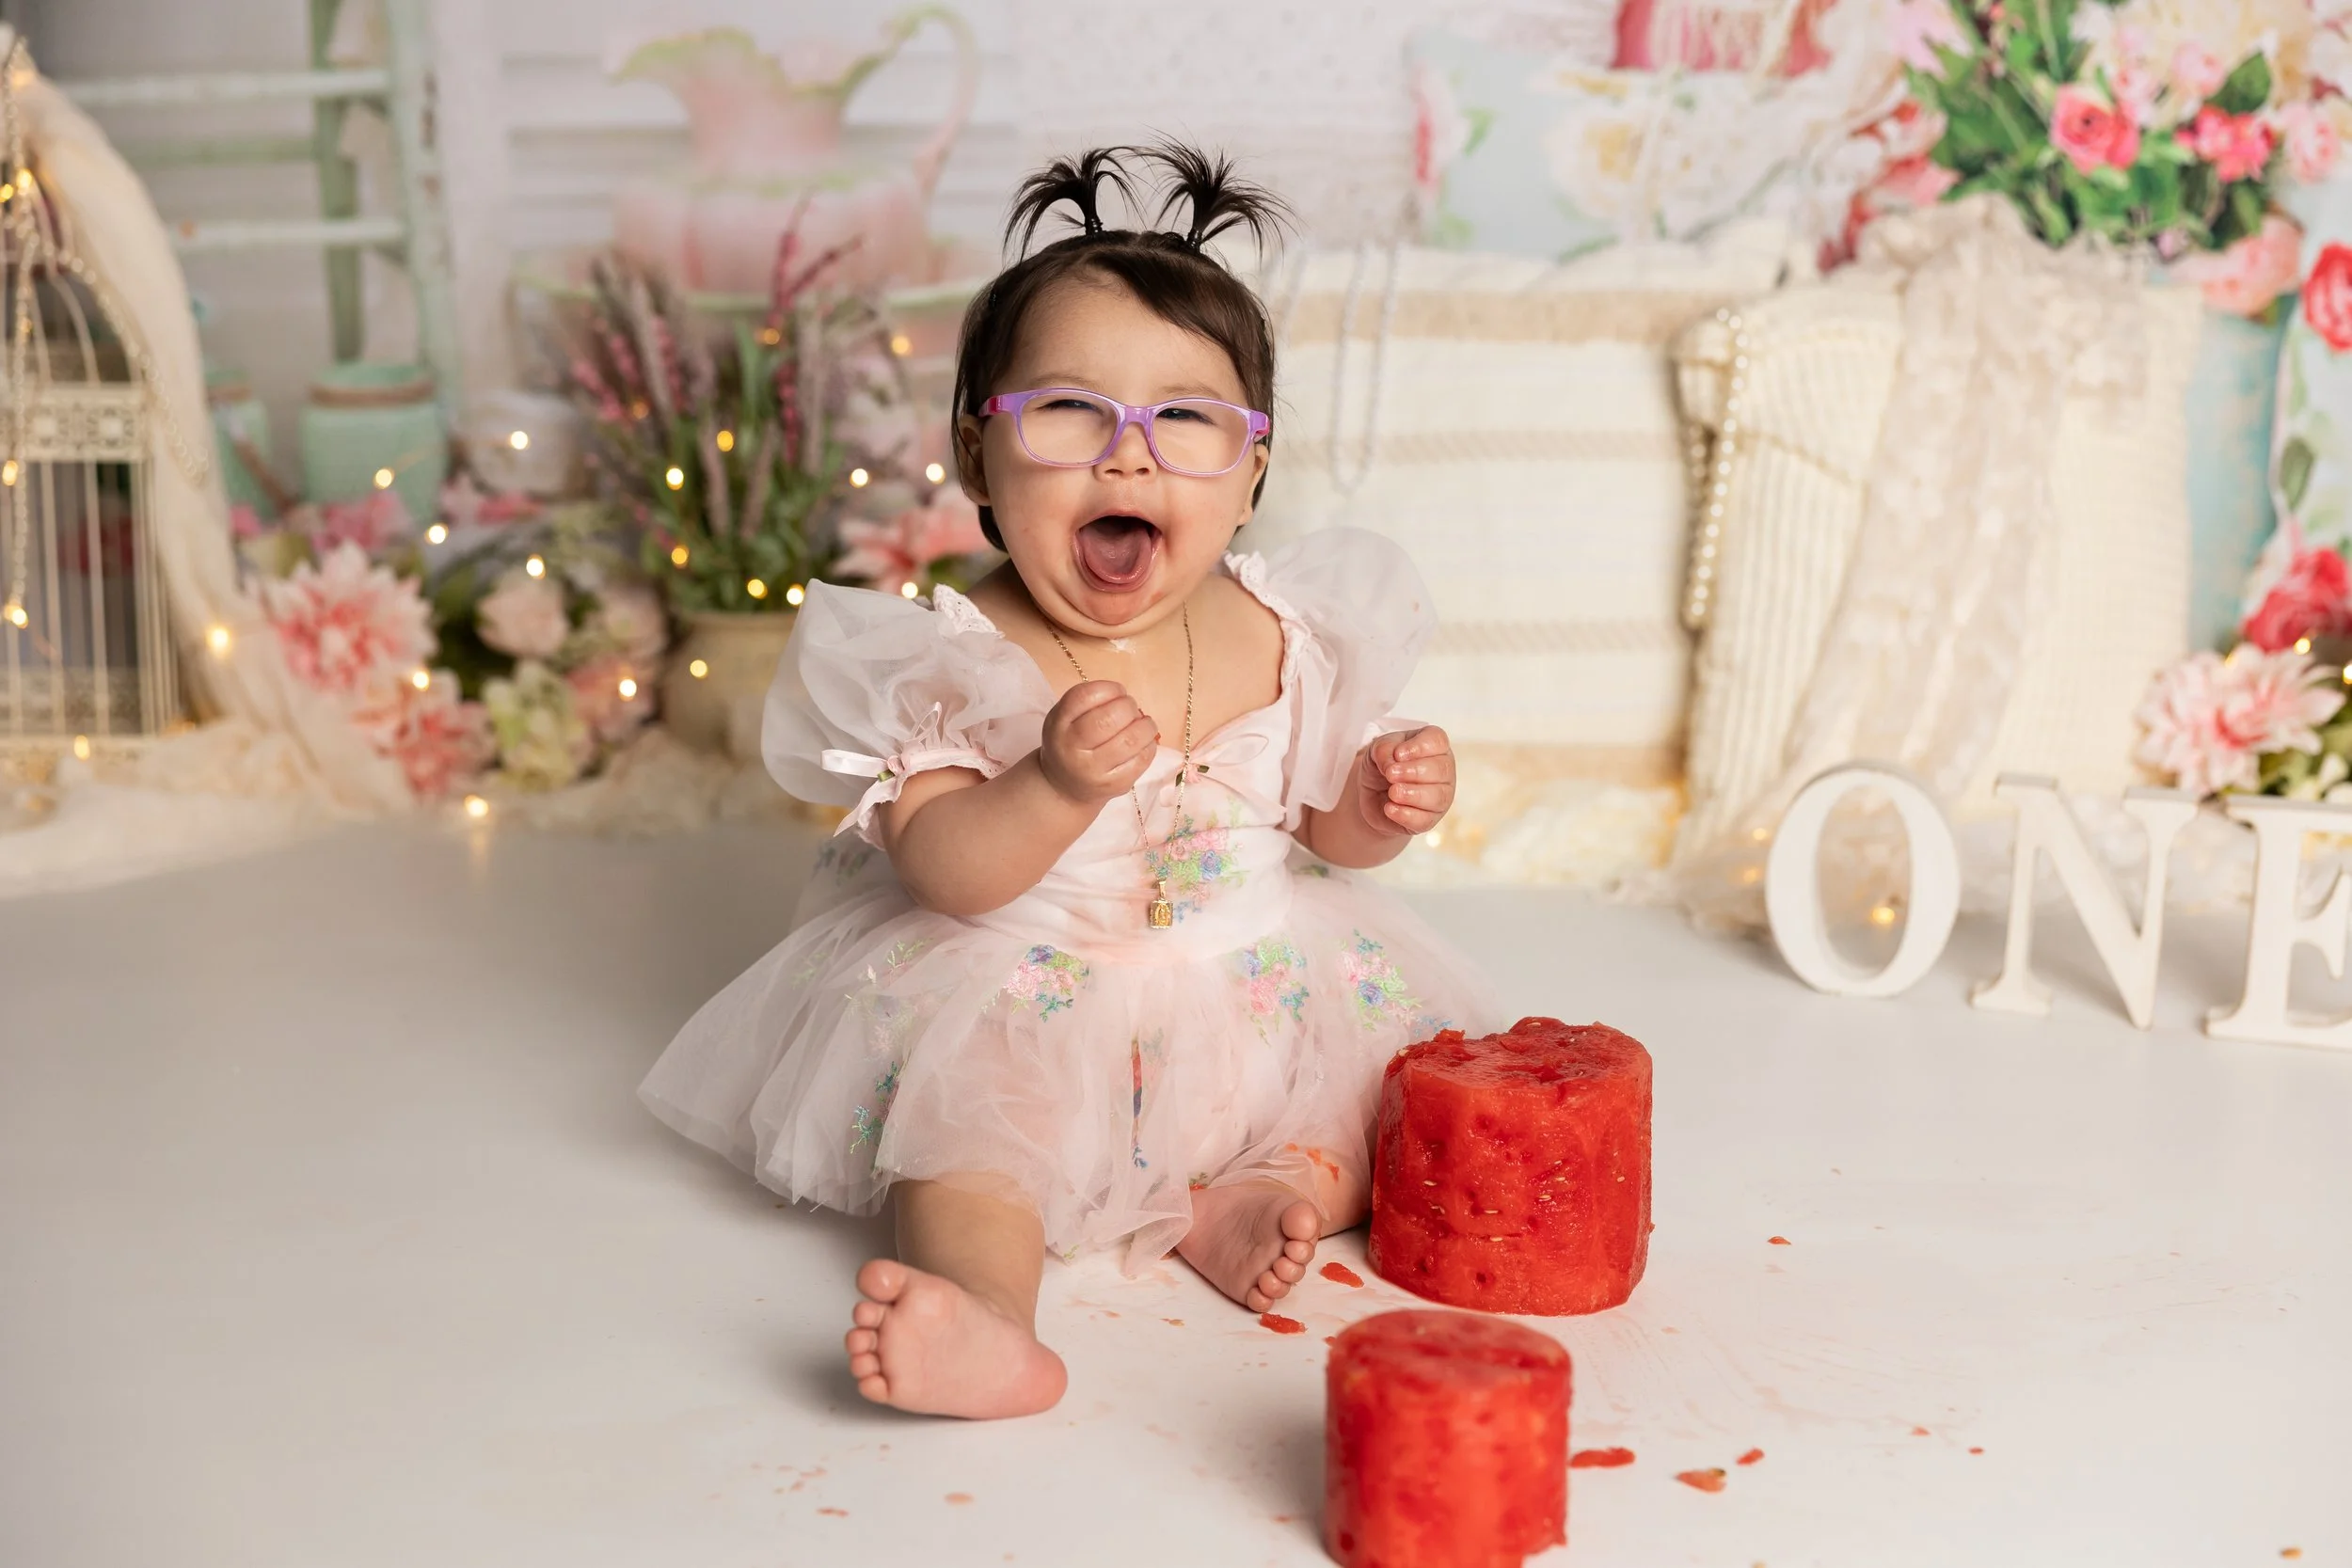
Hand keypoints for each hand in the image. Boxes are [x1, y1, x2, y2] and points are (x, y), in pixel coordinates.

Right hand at [1039, 679, 1157, 805]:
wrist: (1063, 787)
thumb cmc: (1070, 743)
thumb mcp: (1064, 718)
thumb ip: (1088, 703)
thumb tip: (1126, 698)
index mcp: (1058, 724)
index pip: (1085, 696)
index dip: (1110, 688)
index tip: (1119, 691)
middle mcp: (1072, 748)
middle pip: (1109, 718)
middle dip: (1129, 707)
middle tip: (1131, 709)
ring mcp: (1093, 770)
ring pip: (1130, 740)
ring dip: (1146, 726)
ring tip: (1144, 724)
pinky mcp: (1114, 785)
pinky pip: (1141, 760)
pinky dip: (1149, 745)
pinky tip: (1144, 742)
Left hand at [1354, 725, 1454, 837]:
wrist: (1371, 795)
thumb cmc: (1383, 765)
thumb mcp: (1377, 749)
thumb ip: (1384, 750)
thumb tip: (1392, 765)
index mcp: (1434, 746)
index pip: (1437, 740)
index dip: (1419, 747)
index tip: (1397, 755)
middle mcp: (1444, 771)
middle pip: (1441, 769)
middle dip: (1414, 771)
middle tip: (1390, 774)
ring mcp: (1441, 797)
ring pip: (1438, 797)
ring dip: (1412, 794)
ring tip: (1392, 792)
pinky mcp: (1429, 820)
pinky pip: (1424, 820)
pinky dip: (1405, 815)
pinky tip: (1390, 808)